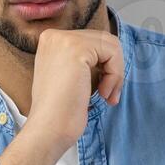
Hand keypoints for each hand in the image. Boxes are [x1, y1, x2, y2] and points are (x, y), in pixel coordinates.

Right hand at [0, 29, 123, 164]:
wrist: (48, 129)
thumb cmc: (60, 111)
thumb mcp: (68, 76)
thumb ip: (83, 60)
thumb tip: (110, 53)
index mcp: (50, 41)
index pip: (92, 41)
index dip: (104, 65)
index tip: (101, 89)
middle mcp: (54, 35)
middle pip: (103, 40)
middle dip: (112, 69)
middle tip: (108, 94)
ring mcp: (64, 40)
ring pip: (111, 44)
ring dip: (115, 73)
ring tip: (106, 95)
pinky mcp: (77, 49)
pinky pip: (112, 53)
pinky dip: (115, 75)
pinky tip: (103, 94)